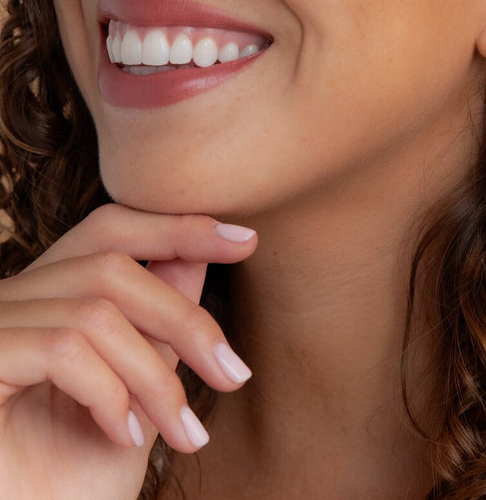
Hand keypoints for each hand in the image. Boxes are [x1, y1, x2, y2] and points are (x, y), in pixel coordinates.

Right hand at [0, 204, 257, 499]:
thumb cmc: (73, 480)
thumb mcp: (137, 388)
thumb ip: (160, 320)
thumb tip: (203, 248)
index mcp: (42, 298)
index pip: (109, 230)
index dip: (177, 228)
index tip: (245, 242)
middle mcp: (7, 303)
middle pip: (111, 268)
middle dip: (186, 320)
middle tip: (234, 375)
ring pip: (95, 313)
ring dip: (155, 377)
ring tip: (183, 431)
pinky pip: (62, 350)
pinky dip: (109, 393)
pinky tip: (126, 436)